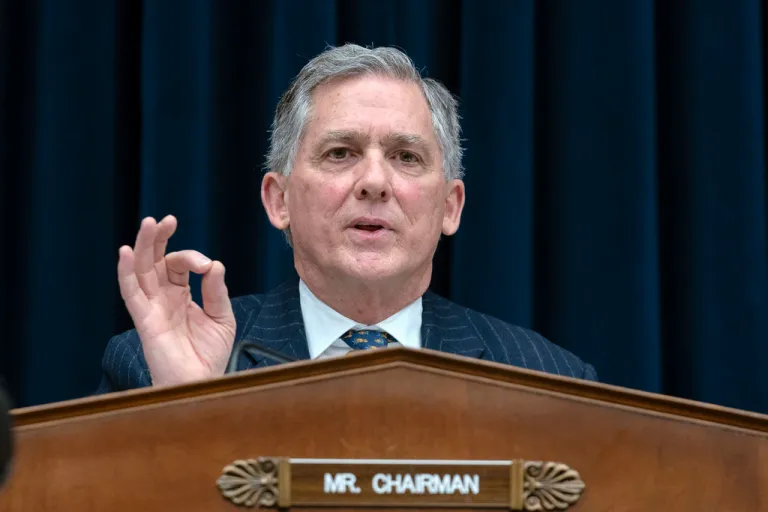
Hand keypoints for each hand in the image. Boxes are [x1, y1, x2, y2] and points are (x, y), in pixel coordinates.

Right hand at [117, 216, 235, 386]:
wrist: (201, 384)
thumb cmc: (209, 355)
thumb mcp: (221, 317)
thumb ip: (216, 291)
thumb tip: (214, 264)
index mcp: (180, 294)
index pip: (180, 264)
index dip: (192, 258)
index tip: (208, 266)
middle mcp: (163, 297)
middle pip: (155, 261)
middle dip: (159, 239)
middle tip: (166, 220)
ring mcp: (152, 307)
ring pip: (141, 271)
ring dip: (144, 246)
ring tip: (149, 224)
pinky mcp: (145, 321)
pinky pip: (131, 294)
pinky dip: (127, 272)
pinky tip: (127, 252)